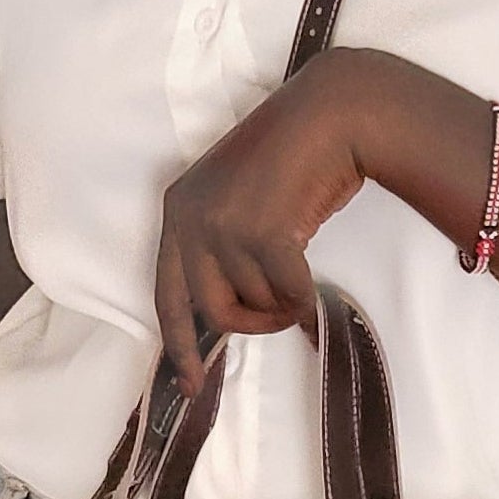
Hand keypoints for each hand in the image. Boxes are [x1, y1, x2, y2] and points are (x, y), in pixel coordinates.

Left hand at [154, 50, 371, 390]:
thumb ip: (219, 247)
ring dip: (284, 301)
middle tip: (280, 316)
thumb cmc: (293, 158)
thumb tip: (230, 311)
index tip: (189, 386)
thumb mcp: (235, 198)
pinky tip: (315, 283)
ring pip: (255, 302)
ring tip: (302, 270)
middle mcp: (191, 219)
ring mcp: (224, 224)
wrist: (333, 113)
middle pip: (213, 311)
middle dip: (251, 324)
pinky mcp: (262, 231)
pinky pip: (288, 294)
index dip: (177, 346)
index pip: (166, 295)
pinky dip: (306, 298)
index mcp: (177, 211)